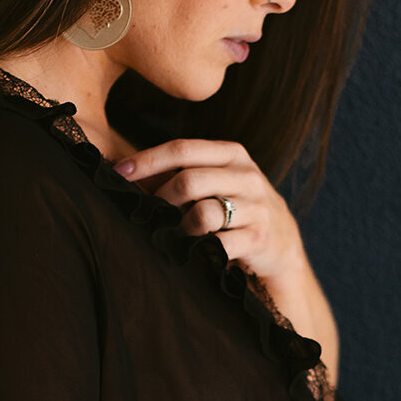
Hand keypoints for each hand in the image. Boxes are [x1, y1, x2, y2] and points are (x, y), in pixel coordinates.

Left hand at [113, 139, 305, 293]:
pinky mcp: (259, 239)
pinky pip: (217, 244)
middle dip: (161, 200)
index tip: (118, 172)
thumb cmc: (235, 210)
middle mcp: (248, 176)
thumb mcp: (216, 183)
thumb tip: (126, 172)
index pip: (182, 149)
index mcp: (233, 154)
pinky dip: (198, 250)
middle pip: (189, 180)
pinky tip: (193, 252)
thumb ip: (179, 174)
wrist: (282, 245)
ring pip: (202, 214)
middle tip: (149, 214)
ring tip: (176, 234)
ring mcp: (257, 208)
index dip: (147, 160)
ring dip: (180, 228)